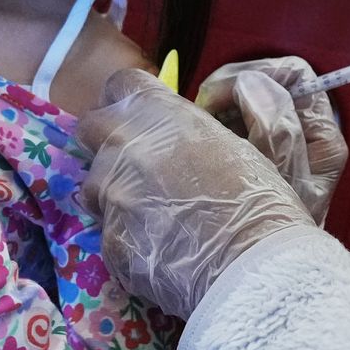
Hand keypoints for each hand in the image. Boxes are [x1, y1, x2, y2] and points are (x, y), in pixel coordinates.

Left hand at [78, 68, 314, 319]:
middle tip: (135, 165)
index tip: (137, 117)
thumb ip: (186, 133)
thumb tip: (173, 138)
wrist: (253, 264)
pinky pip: (108, 232)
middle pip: (91, 128)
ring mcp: (111, 193)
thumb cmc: (259, 200)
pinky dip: (128, 239)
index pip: (119, 85)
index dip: (126, 101)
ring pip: (94, 185)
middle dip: (106, 142)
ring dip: (116, 194)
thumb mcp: (232, 145)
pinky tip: (160, 249)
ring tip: (154, 217)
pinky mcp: (108, 238)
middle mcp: (125, 144)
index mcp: (159, 113)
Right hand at [196, 57, 349, 223]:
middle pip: (267, 78)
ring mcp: (276, 136)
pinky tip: (203, 137)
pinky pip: (231, 116)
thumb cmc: (275, 230)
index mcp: (321, 133)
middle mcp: (304, 130)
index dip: (255, 74)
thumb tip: (255, 82)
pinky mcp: (252, 145)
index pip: (294, 75)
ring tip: (201, 128)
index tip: (219, 96)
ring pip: (245, 95)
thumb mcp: (281, 180)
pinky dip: (214, 119)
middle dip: (230, 86)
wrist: (260, 270)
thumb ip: (276, 128)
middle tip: (203, 111)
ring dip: (219, 104)